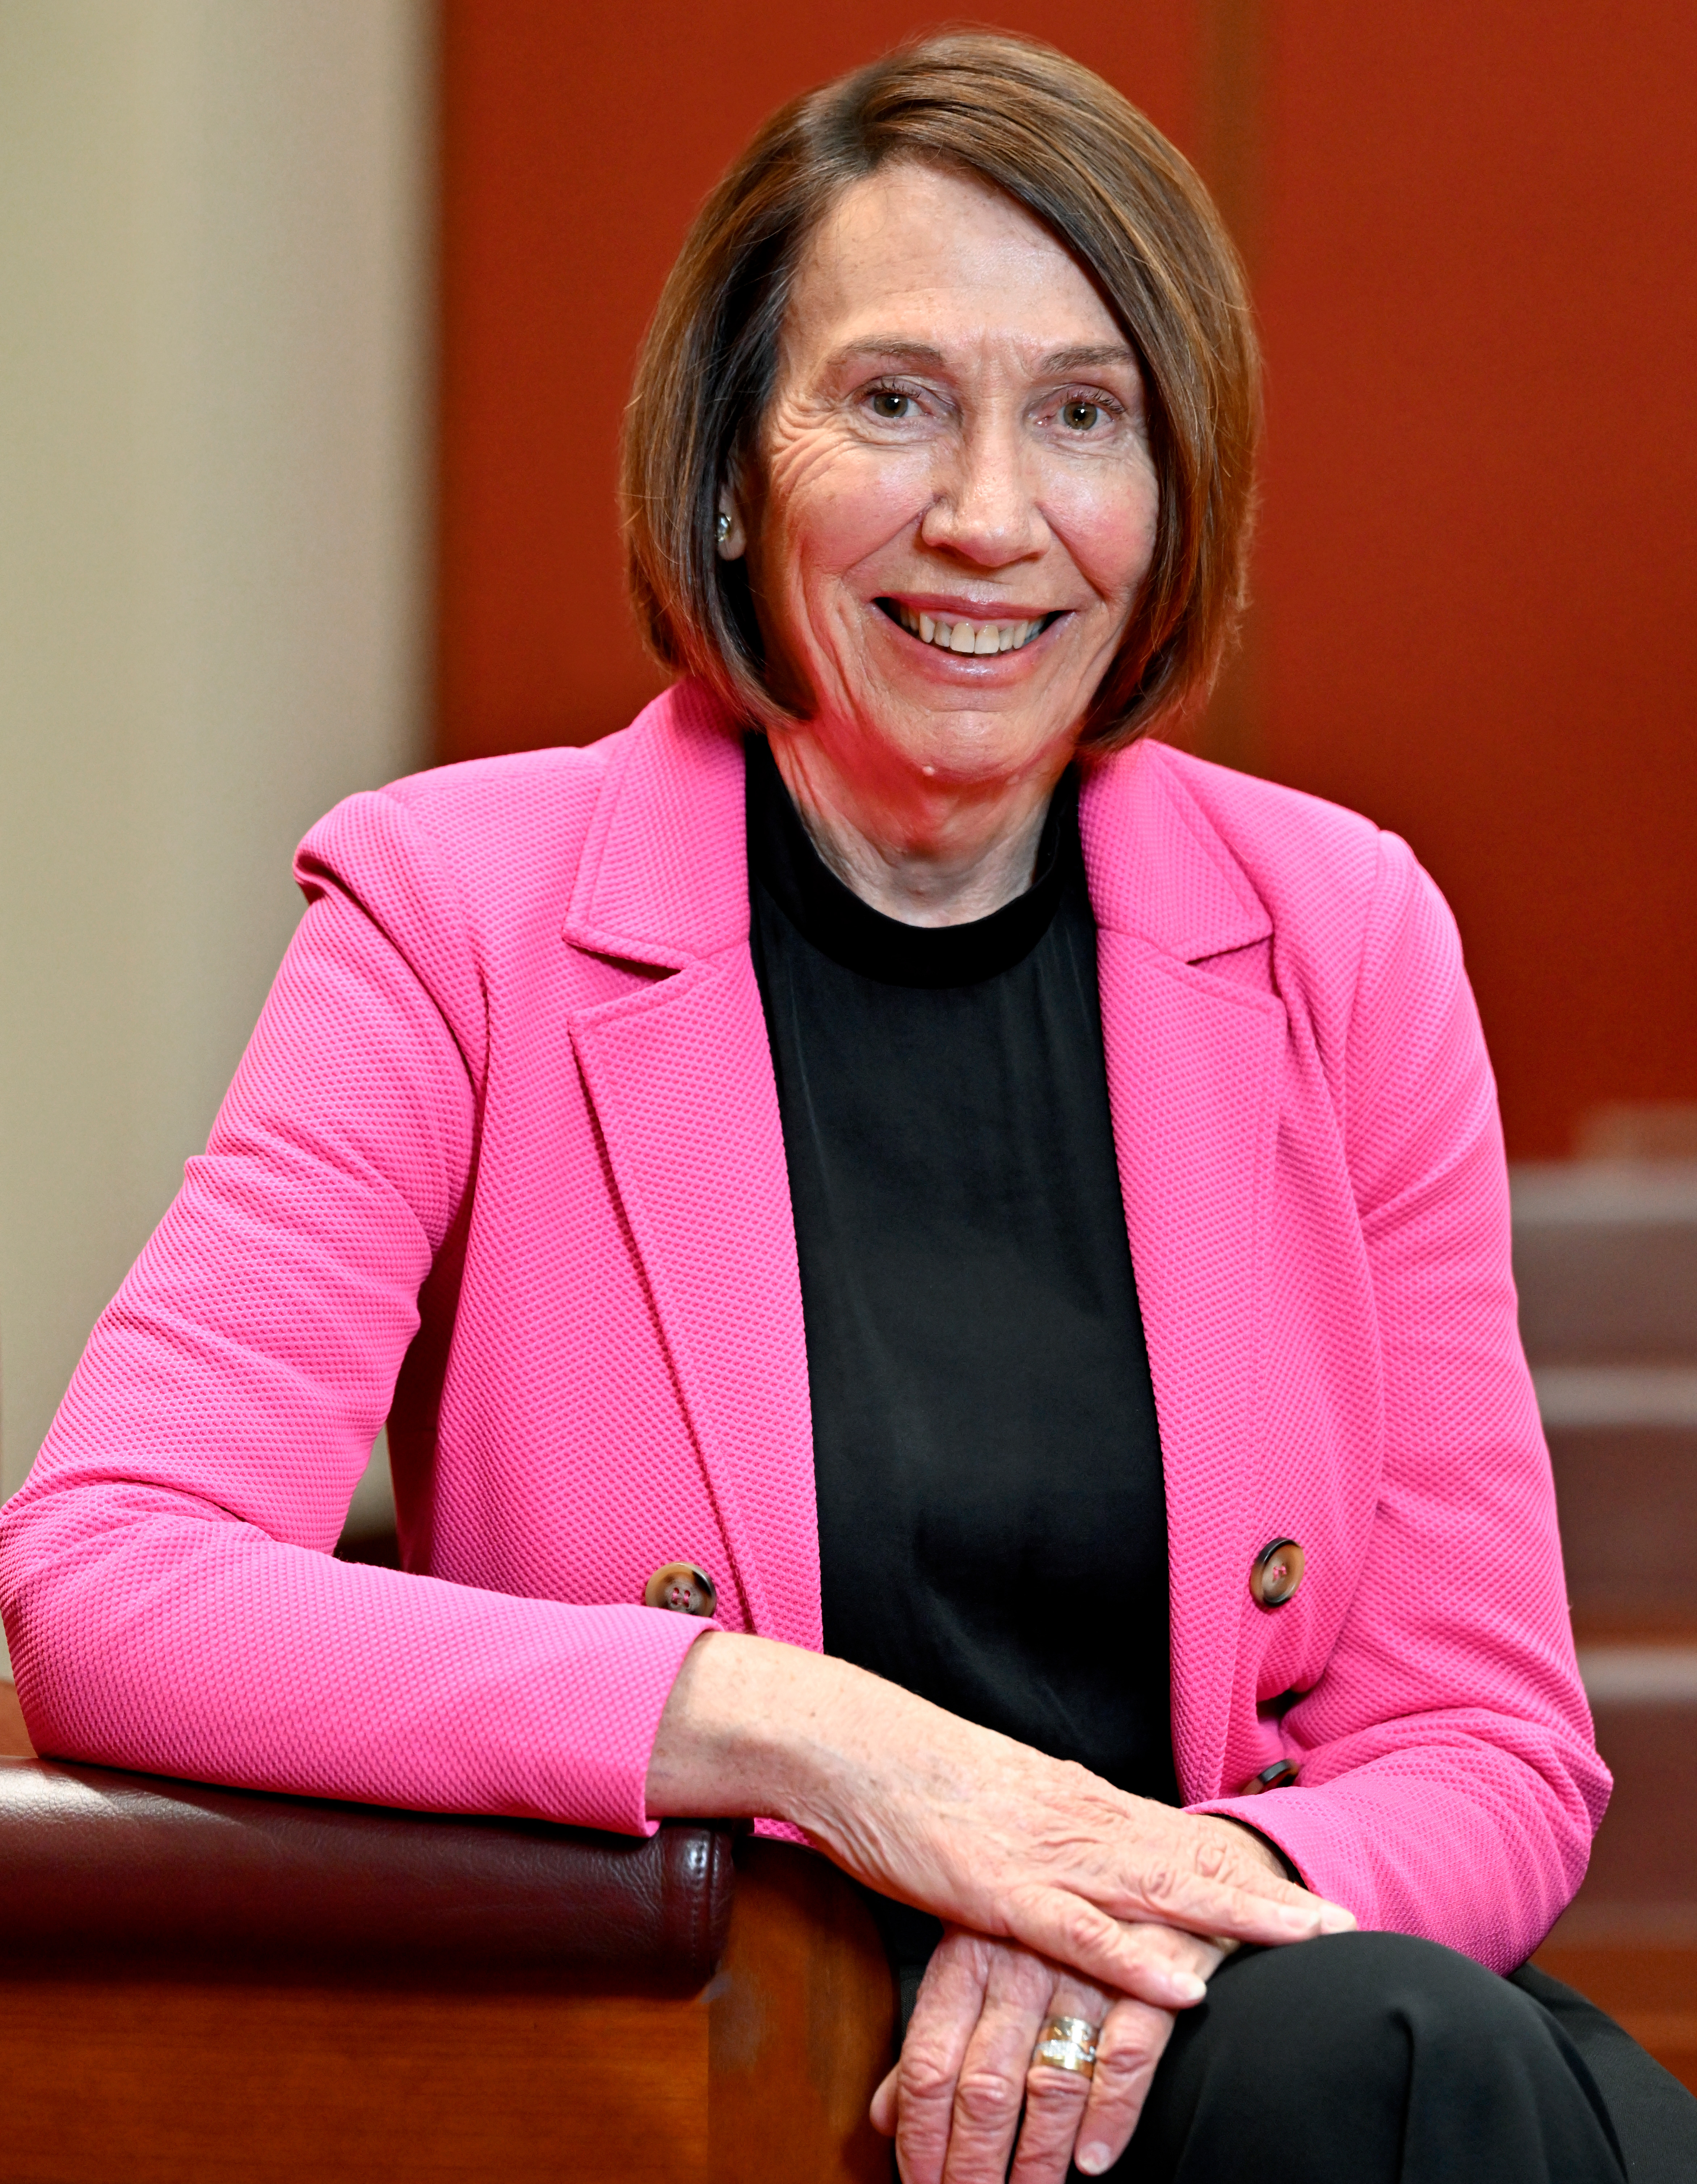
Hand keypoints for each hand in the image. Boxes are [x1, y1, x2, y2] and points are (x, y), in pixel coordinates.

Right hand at [646, 1635, 1353, 2007]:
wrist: (850, 1743)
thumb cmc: (914, 1777)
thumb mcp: (999, 1803)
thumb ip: (1048, 1834)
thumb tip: (1085, 1859)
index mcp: (1076, 1803)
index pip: (1182, 1839)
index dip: (1251, 1868)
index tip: (1312, 1888)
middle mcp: (1077, 1822)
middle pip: (1193, 1863)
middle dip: (1273, 1897)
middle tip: (1345, 1920)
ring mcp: (1044, 1855)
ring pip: (1159, 1892)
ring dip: (1238, 1921)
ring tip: (1308, 1942)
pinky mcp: (999, 1891)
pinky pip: (1080, 1934)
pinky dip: (1136, 1961)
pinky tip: (1187, 1983)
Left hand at [870, 1926, 1223, 2182]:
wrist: (1150, 1848)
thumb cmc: (1053, 1905)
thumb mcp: (978, 1951)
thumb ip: (933, 2036)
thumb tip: (884, 2114)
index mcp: (970, 1952)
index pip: (929, 2061)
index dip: (921, 2136)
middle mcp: (1021, 1963)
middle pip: (983, 2086)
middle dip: (972, 2165)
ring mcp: (1086, 1970)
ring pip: (1049, 2084)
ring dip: (1036, 2159)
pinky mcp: (1151, 1975)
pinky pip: (1124, 2058)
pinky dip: (1108, 2117)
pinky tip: (1092, 2161)